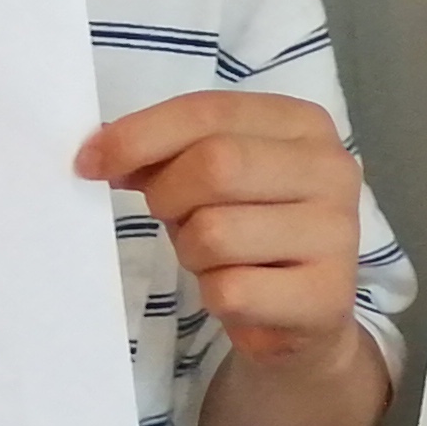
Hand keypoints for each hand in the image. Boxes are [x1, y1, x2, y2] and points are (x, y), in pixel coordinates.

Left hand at [81, 92, 369, 366]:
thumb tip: (99, 153)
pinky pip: (230, 289)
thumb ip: (165, 154)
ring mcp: (338, 233)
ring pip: (215, 232)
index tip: (89, 163)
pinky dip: (215, 296)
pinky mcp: (327, 295)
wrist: (304, 315)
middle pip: (214, 165)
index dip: (139, 135)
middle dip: (168, 196)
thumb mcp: (210, 179)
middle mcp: (333, 169)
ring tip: (216, 259)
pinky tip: (240, 294)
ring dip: (193, 253)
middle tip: (170, 218)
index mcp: (304, 123)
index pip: (209, 111)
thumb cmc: (250, 233)